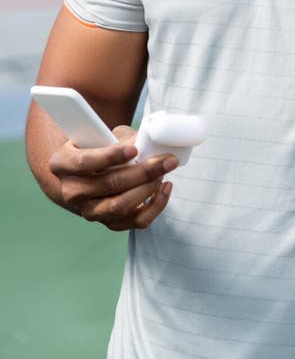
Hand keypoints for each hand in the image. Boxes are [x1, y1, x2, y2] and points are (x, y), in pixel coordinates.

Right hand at [48, 125, 177, 230]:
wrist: (85, 174)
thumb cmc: (96, 147)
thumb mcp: (102, 134)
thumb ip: (121, 137)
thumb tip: (149, 141)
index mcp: (62, 164)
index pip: (85, 162)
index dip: (110, 156)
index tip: (135, 149)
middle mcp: (72, 192)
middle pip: (109, 185)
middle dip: (143, 172)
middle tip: (167, 160)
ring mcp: (89, 211)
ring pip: (121, 206)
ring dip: (148, 188)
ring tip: (164, 171)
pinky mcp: (108, 223)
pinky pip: (136, 221)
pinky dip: (155, 206)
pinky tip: (165, 187)